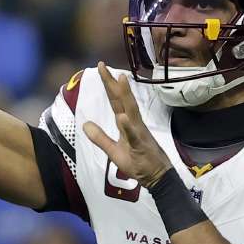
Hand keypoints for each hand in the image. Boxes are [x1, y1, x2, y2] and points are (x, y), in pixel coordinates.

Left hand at [83, 63, 172, 187]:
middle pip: (121, 100)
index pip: (115, 101)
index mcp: (126, 123)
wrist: (158, 178)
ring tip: (119, 79)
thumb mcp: (114, 152)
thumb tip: (85, 124)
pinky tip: (123, 118)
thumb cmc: (138, 163)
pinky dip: (129, 127)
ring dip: (125, 95)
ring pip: (131, 111)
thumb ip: (100, 138)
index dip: (108, 85)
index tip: (101, 68)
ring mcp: (138, 133)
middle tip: (102, 65)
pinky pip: (134, 136)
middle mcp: (133, 123)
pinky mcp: (141, 146)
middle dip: (112, 83)